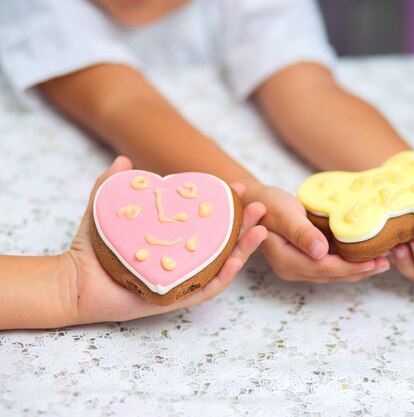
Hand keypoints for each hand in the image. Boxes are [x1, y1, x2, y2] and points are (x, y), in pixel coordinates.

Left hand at [61, 156, 267, 324]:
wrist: (74, 282)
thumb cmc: (91, 249)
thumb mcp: (104, 211)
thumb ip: (112, 185)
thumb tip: (124, 160)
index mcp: (175, 242)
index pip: (208, 223)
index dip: (226, 207)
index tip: (238, 188)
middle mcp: (183, 262)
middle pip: (223, 243)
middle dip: (244, 225)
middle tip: (259, 206)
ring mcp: (182, 280)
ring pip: (221, 266)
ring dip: (244, 249)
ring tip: (260, 230)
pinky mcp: (175, 299)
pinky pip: (206, 289)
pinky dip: (223, 276)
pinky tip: (235, 260)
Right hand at [245, 184, 389, 282]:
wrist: (254, 202)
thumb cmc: (267, 204)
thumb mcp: (284, 214)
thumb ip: (302, 233)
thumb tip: (321, 252)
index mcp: (287, 261)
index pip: (325, 269)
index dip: (351, 267)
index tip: (375, 261)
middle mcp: (292, 269)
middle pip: (332, 276)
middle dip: (360, 271)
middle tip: (386, 263)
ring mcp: (296, 267)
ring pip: (332, 273)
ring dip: (356, 268)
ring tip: (381, 261)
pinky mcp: (302, 259)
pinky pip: (328, 265)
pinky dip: (347, 261)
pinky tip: (363, 255)